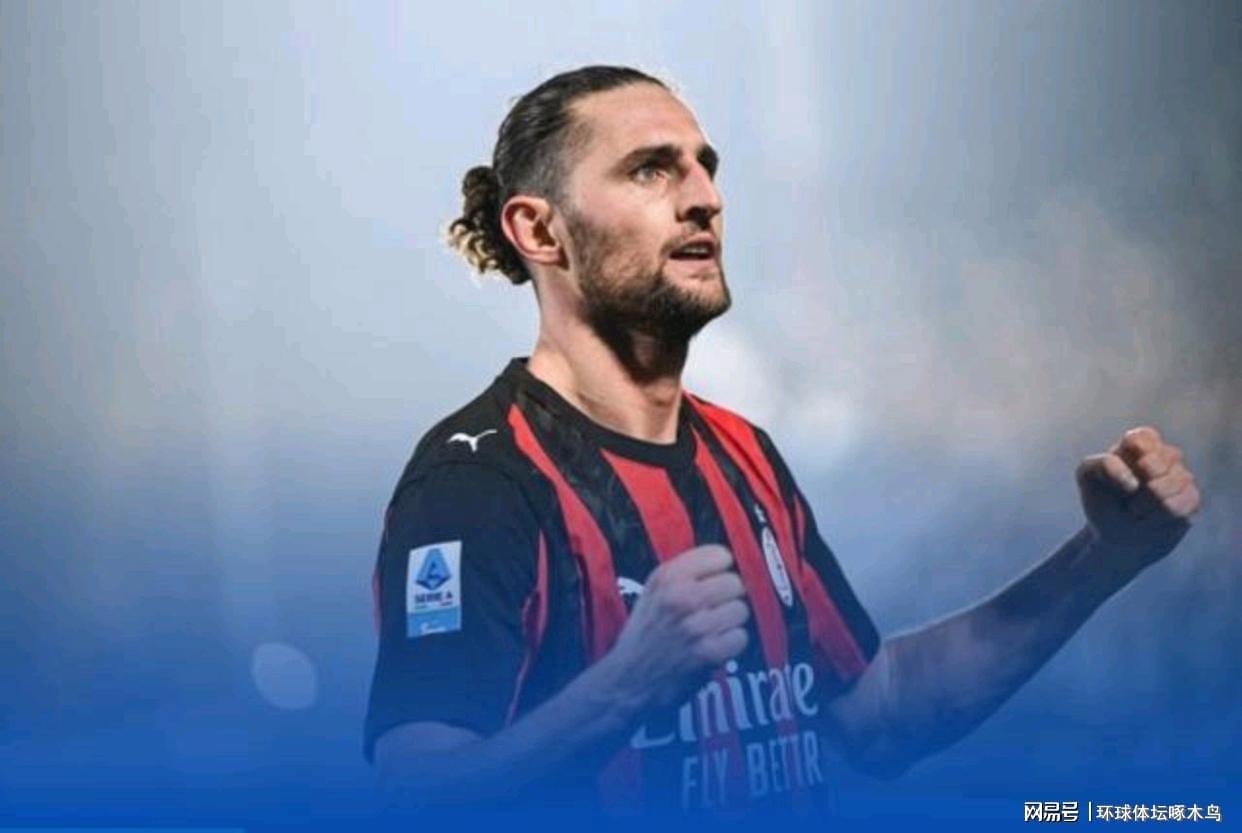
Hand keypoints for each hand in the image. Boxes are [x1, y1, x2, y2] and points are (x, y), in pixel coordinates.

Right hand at [605, 544, 749, 712]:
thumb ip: (684, 572)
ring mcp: (694, 625)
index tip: (711, 584)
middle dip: (727, 598)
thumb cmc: (645, 633)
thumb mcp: (653, 591)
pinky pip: (740, 637)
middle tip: (711, 612)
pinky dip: (731, 645)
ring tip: (711, 631)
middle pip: (735, 583)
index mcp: (667, 576)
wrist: (628, 679)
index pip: (720, 555)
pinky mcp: (707, 653)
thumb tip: (724, 560)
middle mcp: (680, 596)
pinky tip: (714, 648)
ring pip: (740, 610)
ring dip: (730, 623)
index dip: (719, 572)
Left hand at [1077, 426, 1200, 573]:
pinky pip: (1183, 504)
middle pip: (1160, 461)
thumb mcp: (1088, 475)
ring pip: (1175, 482)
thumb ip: (1104, 464)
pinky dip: (1159, 517)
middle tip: (1128, 497)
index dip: (1135, 455)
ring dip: (1146, 504)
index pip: (1144, 437)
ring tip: (1136, 511)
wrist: (1116, 536)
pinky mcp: (1191, 499)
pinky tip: (1151, 520)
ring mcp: (1181, 476)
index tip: (1123, 470)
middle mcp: (1163, 456)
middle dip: (1138, 486)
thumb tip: (1134, 482)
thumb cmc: (1102, 500)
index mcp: (1138, 444)